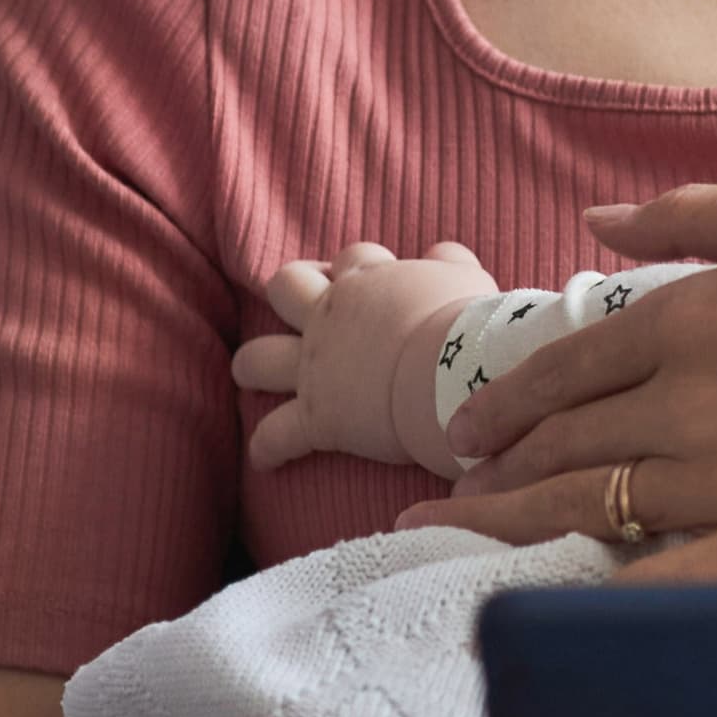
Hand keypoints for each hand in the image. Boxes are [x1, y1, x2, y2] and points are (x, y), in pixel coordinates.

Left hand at [236, 241, 497, 469]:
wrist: (452, 373)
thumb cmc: (465, 324)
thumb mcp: (465, 278)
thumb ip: (449, 262)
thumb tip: (437, 256)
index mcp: (367, 279)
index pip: (352, 258)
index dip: (360, 267)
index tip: (372, 281)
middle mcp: (330, 316)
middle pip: (287, 286)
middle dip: (291, 294)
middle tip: (305, 310)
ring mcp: (315, 366)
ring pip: (258, 357)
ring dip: (254, 363)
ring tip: (251, 374)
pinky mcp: (316, 415)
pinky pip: (276, 435)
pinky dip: (268, 447)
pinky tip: (264, 460)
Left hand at [398, 184, 716, 587]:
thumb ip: (686, 218)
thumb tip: (591, 221)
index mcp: (689, 317)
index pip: (564, 367)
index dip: (503, 404)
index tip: (466, 434)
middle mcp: (690, 402)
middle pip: (564, 442)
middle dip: (498, 468)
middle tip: (456, 490)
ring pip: (589, 506)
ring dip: (518, 520)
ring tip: (471, 531)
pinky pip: (661, 582)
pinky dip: (596, 595)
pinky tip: (548, 602)